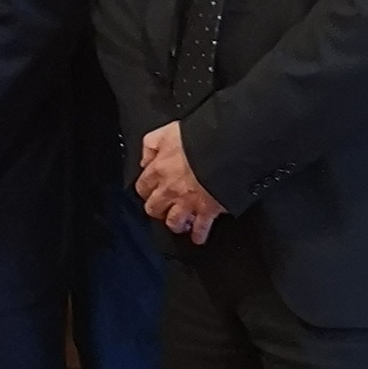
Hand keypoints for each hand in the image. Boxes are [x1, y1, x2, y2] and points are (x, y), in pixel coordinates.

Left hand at [133, 123, 222, 242]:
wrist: (225, 148)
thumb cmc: (199, 138)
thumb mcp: (167, 131)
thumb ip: (151, 145)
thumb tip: (145, 160)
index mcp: (159, 169)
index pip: (142, 187)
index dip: (146, 190)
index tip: (150, 191)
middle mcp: (170, 190)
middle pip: (154, 208)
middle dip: (158, 209)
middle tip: (163, 208)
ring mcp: (187, 202)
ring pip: (173, 222)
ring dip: (176, 224)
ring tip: (180, 223)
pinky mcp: (207, 210)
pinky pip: (201, 228)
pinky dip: (200, 235)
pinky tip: (198, 237)